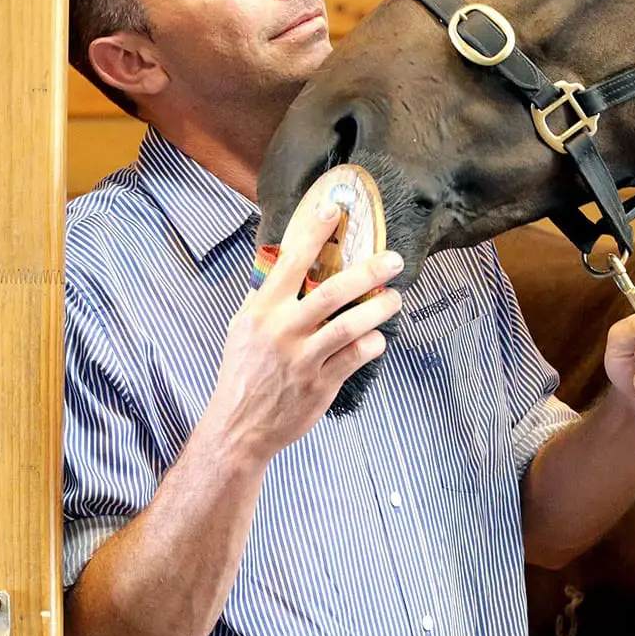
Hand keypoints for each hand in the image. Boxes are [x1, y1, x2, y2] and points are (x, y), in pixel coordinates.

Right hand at [205, 196, 404, 459]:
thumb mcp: (242, 328)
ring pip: (352, 324)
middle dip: (369, 270)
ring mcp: (304, 358)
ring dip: (380, 308)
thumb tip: (284, 264)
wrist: (239, 426)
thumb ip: (264, 298)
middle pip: (333, 291)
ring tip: (395, 298)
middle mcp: (283, 330)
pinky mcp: (322, 383)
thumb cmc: (243, 372)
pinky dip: (373, 343)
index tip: (336, 209)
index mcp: (262, 310)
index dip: (314, 232)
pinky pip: (358, 355)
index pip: (290, 261)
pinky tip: (377, 338)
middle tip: (394, 260)